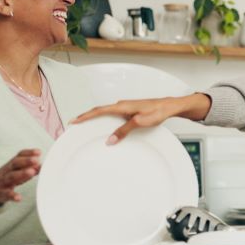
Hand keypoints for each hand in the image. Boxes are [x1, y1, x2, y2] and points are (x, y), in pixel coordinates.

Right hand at [0, 149, 40, 204]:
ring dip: (21, 174)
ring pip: (11, 176)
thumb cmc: (9, 178)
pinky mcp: (1, 193)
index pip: (19, 156)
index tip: (38, 152)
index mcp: (12, 165)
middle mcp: (7, 171)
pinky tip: (18, 197)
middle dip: (26, 161)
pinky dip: (12, 195)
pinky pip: (6, 194)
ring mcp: (3, 181)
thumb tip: (42, 166)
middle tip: (36, 160)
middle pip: (15, 164)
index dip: (28, 153)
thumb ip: (31, 168)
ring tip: (32, 172)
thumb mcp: (19, 171)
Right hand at [71, 94, 211, 143]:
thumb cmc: (158, 111)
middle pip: (100, 110)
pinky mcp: (131, 111)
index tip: (74, 121)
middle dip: (86, 117)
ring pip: (107, 112)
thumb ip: (124, 131)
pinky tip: (106, 125)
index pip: (99, 111)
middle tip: (74, 123)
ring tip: (85, 124)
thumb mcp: (140, 122)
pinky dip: (106, 119)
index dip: (85, 116)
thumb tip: (110, 140)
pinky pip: (114, 115)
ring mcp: (126, 107)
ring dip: (95, 118)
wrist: (170, 107)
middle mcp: (122, 105)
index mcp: (122, 106)